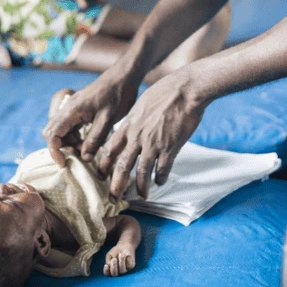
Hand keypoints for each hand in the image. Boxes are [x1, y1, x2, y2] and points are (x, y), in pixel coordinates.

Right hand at [43, 74, 137, 167]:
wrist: (125, 76)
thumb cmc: (118, 95)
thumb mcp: (108, 120)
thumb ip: (95, 139)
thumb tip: (84, 158)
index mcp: (72, 110)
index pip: (52, 134)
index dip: (54, 151)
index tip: (64, 164)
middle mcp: (68, 109)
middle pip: (54, 133)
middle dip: (63, 148)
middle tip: (81, 158)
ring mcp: (73, 108)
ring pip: (63, 131)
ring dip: (72, 144)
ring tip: (90, 151)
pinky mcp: (80, 110)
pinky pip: (72, 127)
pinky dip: (78, 137)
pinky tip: (93, 143)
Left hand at [98, 70, 204, 201]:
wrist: (185, 89)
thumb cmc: (165, 91)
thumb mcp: (142, 102)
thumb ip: (135, 118)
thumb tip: (131, 125)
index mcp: (129, 124)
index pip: (110, 148)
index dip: (104, 164)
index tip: (102, 174)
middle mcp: (137, 136)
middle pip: (121, 165)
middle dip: (115, 184)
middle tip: (113, 197)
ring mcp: (153, 143)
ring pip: (141, 172)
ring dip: (140, 187)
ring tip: (141, 196)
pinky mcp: (170, 148)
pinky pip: (162, 169)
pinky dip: (160, 178)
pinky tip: (160, 182)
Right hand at [103, 243, 135, 276]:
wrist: (124, 245)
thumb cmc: (115, 251)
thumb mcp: (109, 255)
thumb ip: (108, 260)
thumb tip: (109, 265)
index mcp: (111, 269)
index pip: (107, 273)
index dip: (106, 271)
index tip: (106, 265)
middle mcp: (118, 271)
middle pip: (114, 274)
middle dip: (113, 267)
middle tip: (114, 259)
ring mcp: (125, 270)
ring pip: (122, 271)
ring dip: (121, 262)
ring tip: (121, 254)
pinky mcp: (131, 266)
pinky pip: (129, 265)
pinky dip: (127, 259)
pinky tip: (126, 255)